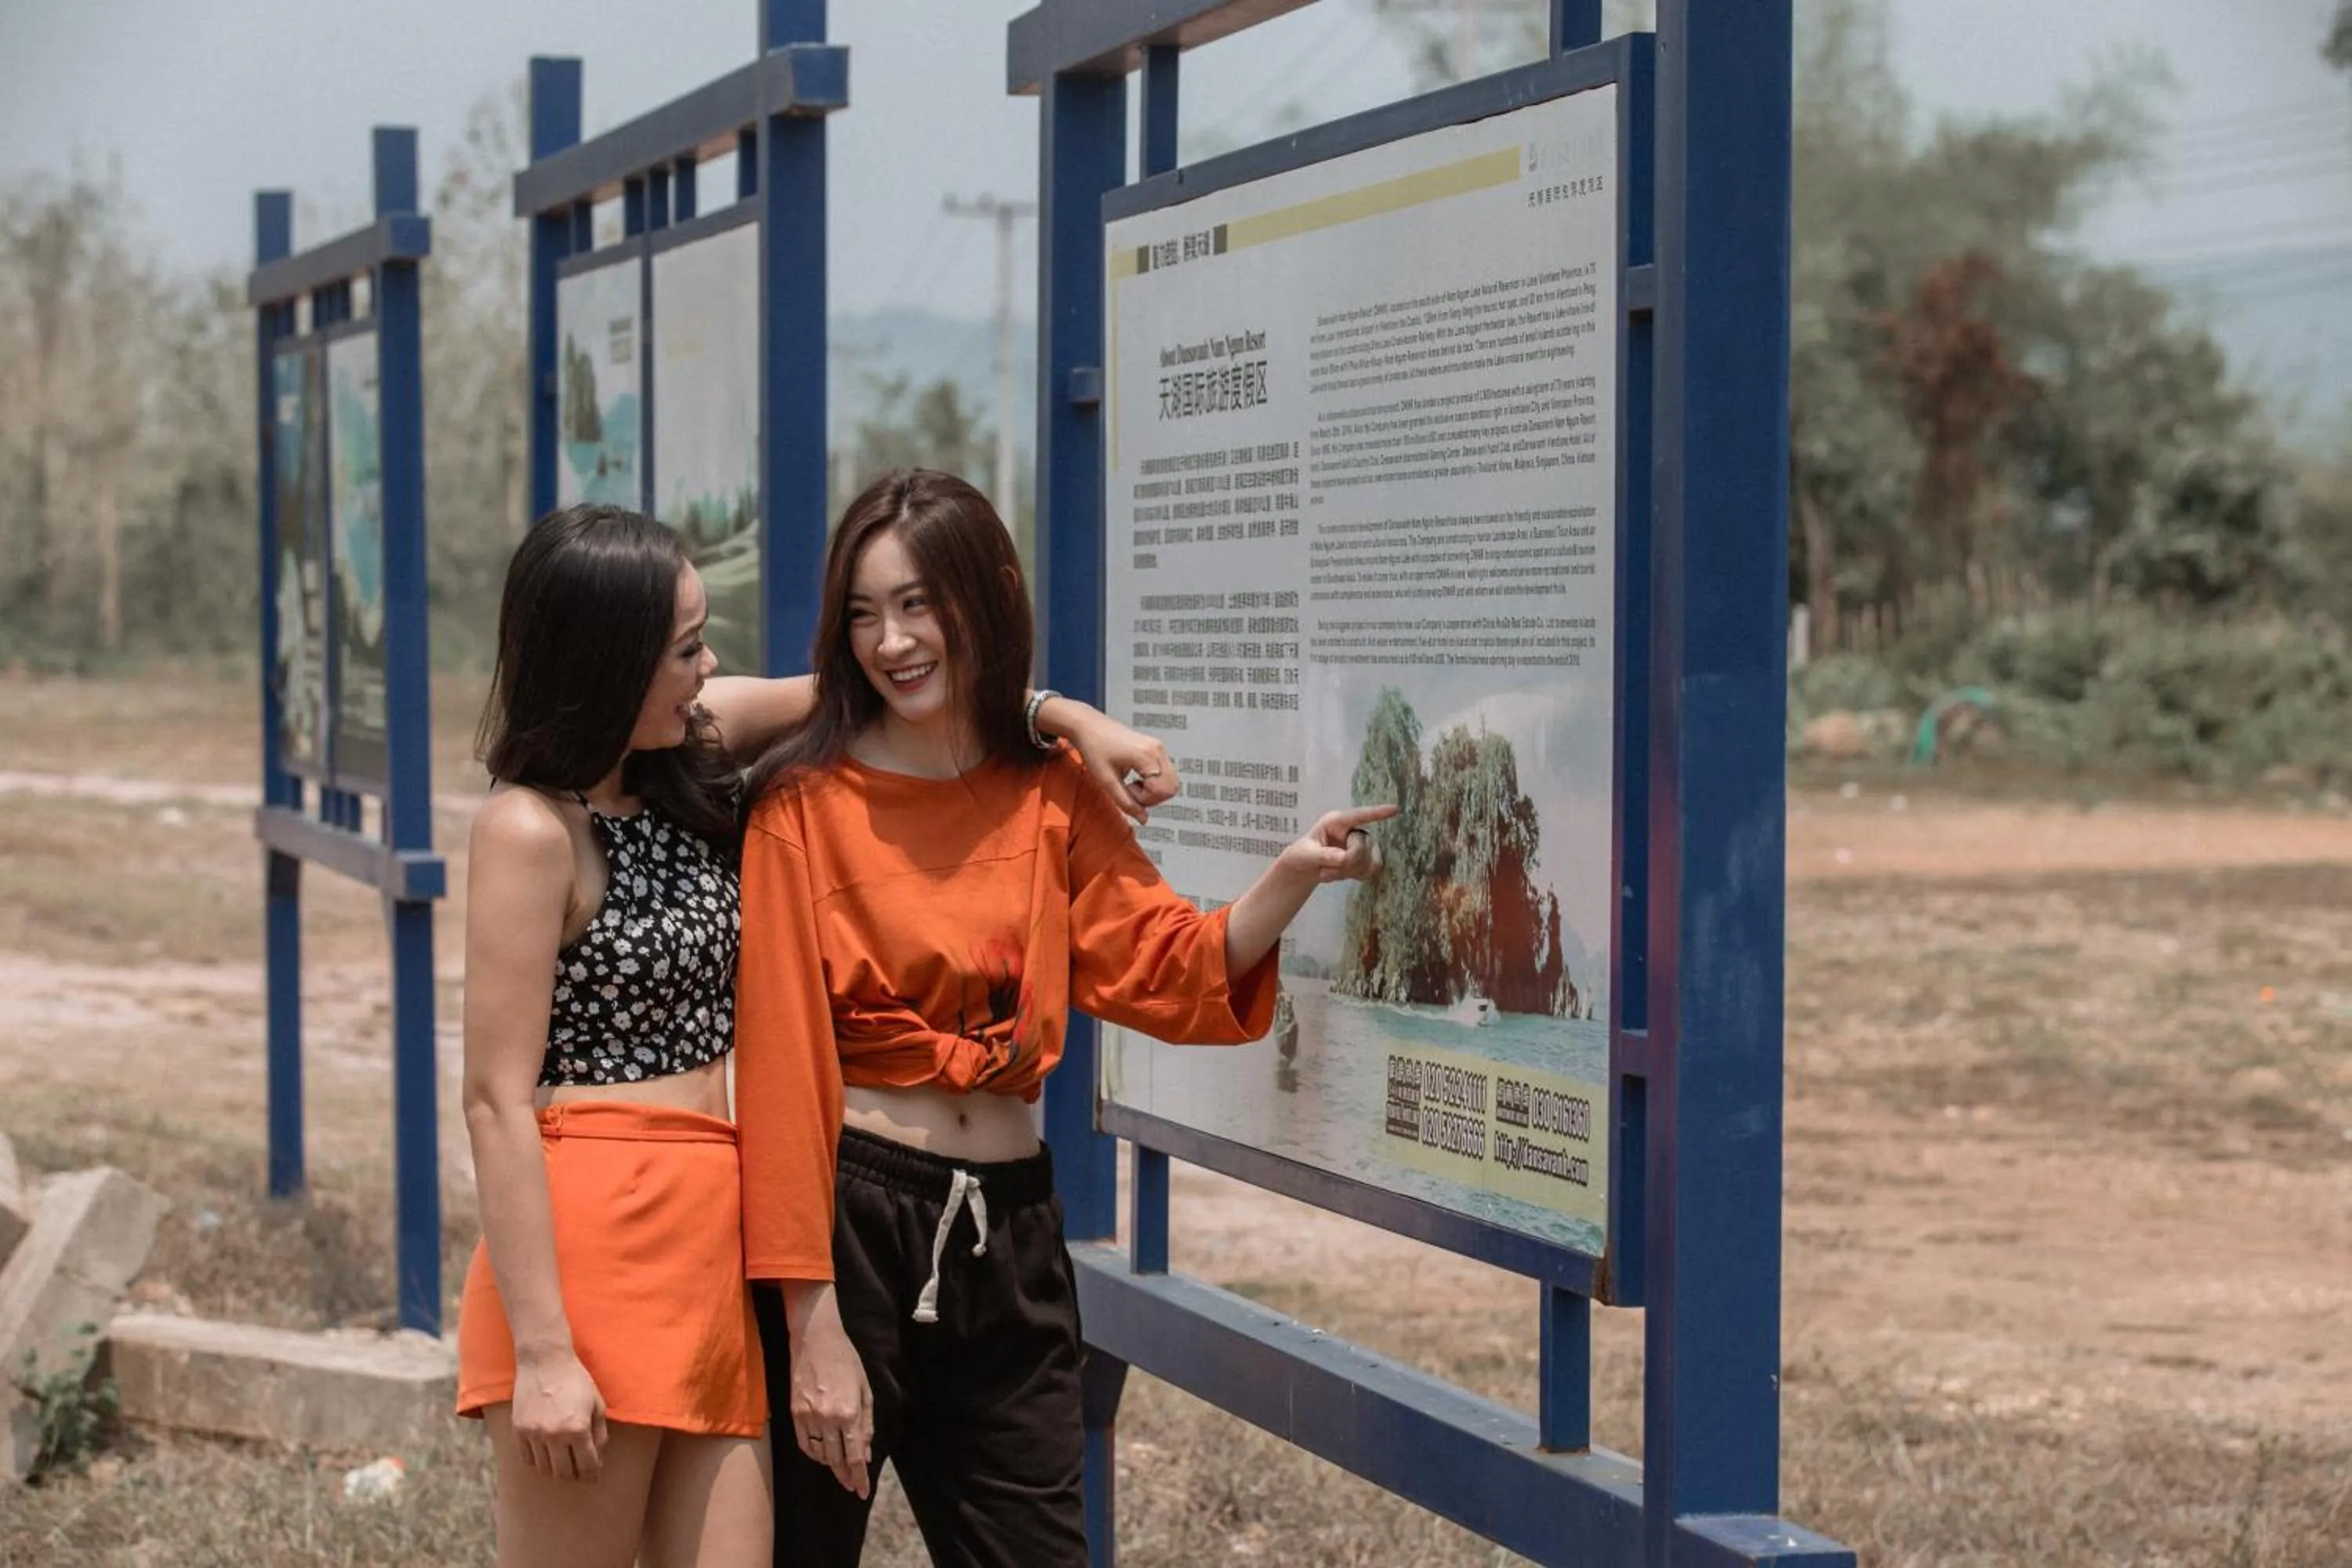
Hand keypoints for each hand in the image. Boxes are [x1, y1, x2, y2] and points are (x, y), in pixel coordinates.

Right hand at [512, 1348, 608, 1481]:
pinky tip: (546, 1454)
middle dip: (574, 1476)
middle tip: (579, 1473)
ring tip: (563, 1463)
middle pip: (564, 1473)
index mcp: (578, 1429)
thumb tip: (598, 1459)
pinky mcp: (518, 1430)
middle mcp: (554, 1435)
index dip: (592, 1475)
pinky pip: (527, 1458)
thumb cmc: (576, 1380)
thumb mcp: (597, 1404)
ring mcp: (534, 1434)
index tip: (593, 1478)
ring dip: (555, 1470)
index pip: (587, 1465)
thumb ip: (599, 1434)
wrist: (544, 1361)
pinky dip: (537, 1461)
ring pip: (544, 1469)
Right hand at [789, 1307, 874, 1497]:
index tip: (862, 1492)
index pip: (855, 1456)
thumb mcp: (865, 1390)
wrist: (815, 1340)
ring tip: (839, 1470)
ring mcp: (808, 1416)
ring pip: (819, 1454)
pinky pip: (803, 1443)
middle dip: (845, 1477)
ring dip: (830, 1466)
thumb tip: (866, 1454)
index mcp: (850, 1412)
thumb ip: (866, 1424)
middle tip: (852, 1487)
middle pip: (836, 1460)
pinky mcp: (794, 1413)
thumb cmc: (846, 1361)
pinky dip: (813, 1454)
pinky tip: (822, 1455)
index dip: (859, 1478)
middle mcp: (828, 1419)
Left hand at [1070, 715, 1178, 825]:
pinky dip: (1153, 782)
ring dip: (1154, 791)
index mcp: (1146, 756)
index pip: (1161, 790)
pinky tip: (1136, 778)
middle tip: (1131, 791)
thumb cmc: (1094, 749)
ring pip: (1171, 781)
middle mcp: (1157, 749)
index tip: (1126, 791)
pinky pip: (1165, 773)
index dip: (1144, 799)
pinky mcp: (1156, 748)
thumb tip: (1144, 819)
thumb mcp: (1106, 781)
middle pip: (1172, 787)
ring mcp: (1158, 747)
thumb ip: (1126, 803)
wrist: (1089, 726)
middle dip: (1153, 797)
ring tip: (1132, 784)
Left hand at [1279, 804, 1398, 884]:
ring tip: (1328, 872)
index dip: (1378, 813)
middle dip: (1344, 863)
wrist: (1305, 867)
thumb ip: (1323, 855)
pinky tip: (1339, 875)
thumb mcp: (1305, 854)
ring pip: (1369, 861)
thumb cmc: (1302, 855)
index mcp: (1337, 822)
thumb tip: (1344, 858)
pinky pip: (1371, 871)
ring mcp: (1362, 845)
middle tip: (1323, 869)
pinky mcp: (1366, 859)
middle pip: (1363, 847)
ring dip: (1347, 872)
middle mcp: (1353, 830)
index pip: (1360, 815)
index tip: (1396, 809)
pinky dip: (1354, 876)